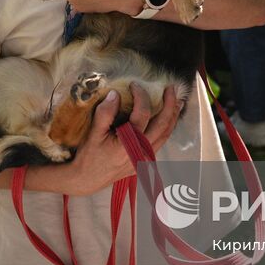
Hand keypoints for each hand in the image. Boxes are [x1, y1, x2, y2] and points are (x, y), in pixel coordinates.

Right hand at [64, 86, 181, 195]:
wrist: (87, 180)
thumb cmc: (88, 156)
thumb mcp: (93, 133)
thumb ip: (105, 113)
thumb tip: (115, 93)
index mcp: (129, 143)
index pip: (142, 113)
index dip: (141, 96)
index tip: (135, 84)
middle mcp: (141, 151)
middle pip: (163, 124)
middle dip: (169, 104)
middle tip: (170, 88)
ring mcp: (145, 158)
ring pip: (166, 135)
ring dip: (173, 117)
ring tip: (177, 102)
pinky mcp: (144, 162)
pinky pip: (161, 142)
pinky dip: (166, 129)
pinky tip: (167, 120)